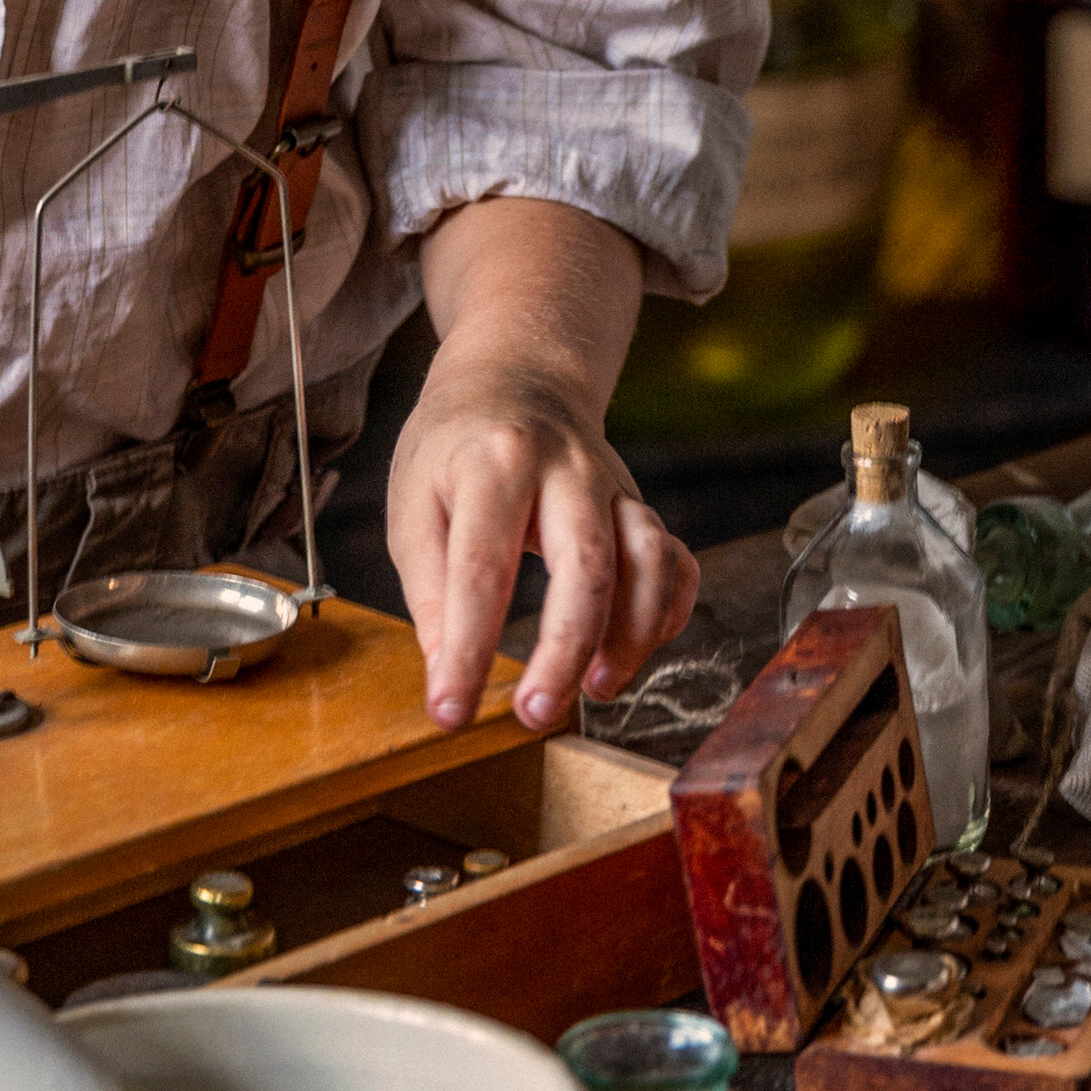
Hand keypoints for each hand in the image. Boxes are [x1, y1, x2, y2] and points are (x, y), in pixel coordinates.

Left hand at [388, 358, 697, 734]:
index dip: (468, 648)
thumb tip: (448, 673)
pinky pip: (676, 562)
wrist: (517, 377)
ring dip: (631, 637)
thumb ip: (429, 590)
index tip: (450, 710)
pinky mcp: (641, 505)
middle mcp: (566, 470)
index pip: (482, 568)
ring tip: (594, 688)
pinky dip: (667, 613)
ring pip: (648, 562)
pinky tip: (633, 649)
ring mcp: (613, 485)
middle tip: (534, 712)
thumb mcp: (413, 504)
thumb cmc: (455, 449)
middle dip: (564, 651)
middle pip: (585, 566)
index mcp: (493, 463)